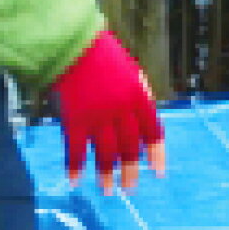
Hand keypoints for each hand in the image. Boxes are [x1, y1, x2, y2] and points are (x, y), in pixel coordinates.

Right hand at [51, 31, 166, 192]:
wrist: (69, 39)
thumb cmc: (98, 51)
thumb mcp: (129, 69)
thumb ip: (137, 94)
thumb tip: (144, 120)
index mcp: (138, 96)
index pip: (153, 132)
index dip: (156, 154)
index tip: (159, 173)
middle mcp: (121, 110)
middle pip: (130, 148)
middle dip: (131, 171)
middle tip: (130, 188)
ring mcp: (98, 116)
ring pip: (106, 153)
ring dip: (107, 175)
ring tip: (107, 190)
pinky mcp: (74, 119)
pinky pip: (76, 150)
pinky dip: (75, 167)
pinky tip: (75, 181)